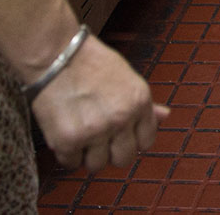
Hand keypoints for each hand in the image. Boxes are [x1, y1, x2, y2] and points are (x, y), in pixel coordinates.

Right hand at [29, 33, 166, 172]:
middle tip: (97, 137)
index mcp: (139, 101)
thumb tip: (165, 116)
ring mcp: (95, 130)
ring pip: (96, 165)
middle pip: (123, 159)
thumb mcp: (127, 77)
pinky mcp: (68, 139)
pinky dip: (66, 152)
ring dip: (87, 154)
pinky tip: (64, 132)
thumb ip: (145, 103)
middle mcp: (121, 118)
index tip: (118, 134)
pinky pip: (70, 163)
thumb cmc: (90, 62)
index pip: (146, 141)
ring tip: (79, 131)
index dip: (130, 139)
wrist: (55, 53)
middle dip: (111, 152)